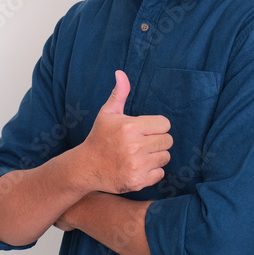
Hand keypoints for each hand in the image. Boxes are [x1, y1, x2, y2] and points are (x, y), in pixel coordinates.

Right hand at [74, 70, 172, 193]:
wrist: (86, 167)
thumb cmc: (99, 137)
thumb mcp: (107, 114)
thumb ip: (119, 94)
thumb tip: (120, 72)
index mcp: (130, 127)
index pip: (165, 124)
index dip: (156, 126)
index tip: (145, 129)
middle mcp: (135, 146)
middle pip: (167, 141)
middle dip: (157, 141)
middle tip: (143, 143)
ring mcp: (137, 165)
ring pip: (165, 157)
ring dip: (156, 156)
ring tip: (140, 155)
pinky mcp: (138, 181)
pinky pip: (160, 173)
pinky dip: (152, 172)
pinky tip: (139, 167)